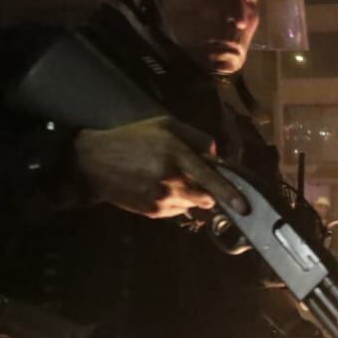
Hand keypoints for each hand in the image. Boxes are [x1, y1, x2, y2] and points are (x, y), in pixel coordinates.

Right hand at [74, 116, 249, 218]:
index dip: (230, 194)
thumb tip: (216, 156)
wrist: (93, 162)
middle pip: (207, 197)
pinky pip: (177, 211)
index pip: (210, 179)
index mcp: (176, 155)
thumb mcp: (165, 125)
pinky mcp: (153, 212)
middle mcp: (171, 180)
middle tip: (192, 177)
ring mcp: (162, 199)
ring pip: (193, 205)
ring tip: (166, 178)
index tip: (244, 207)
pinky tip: (156, 186)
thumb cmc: (131, 139)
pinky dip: (175, 201)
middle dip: (209, 191)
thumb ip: (197, 137)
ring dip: (190, 195)